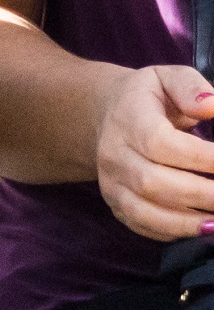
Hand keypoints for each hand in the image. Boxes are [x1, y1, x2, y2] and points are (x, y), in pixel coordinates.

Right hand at [96, 64, 213, 240]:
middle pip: (153, 182)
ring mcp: (111, 183)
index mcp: (128, 119)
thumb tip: (212, 105)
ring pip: (144, 211)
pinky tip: (200, 228)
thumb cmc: (148, 97)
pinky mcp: (115, 203)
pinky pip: (141, 225)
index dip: (201, 158)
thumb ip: (191, 87)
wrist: (106, 114)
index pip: (161, 144)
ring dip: (186, 223)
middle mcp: (113, 154)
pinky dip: (172, 232)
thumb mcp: (168, 77)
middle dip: (201, 195)